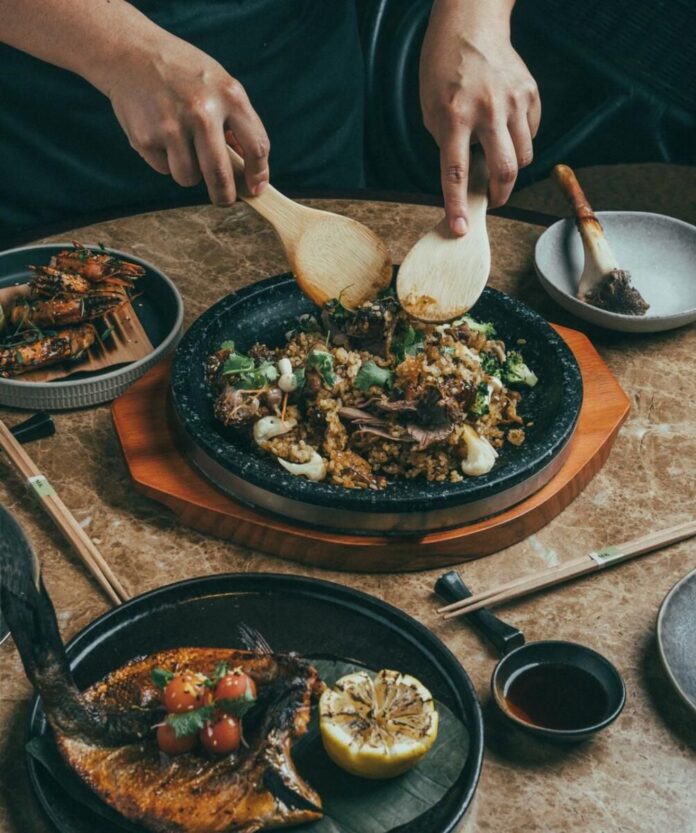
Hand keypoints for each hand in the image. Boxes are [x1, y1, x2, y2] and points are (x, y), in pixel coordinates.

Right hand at [104, 34, 269, 203]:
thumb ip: (236, 123)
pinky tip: (159, 133)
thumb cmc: (183, 73)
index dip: (258, 174)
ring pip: (189, 178)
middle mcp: (202, 112)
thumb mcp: (219, 83)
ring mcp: (171, 127)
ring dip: (189, 172)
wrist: (130, 52)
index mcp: (229, 96)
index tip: (255, 189)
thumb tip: (248, 170)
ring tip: (181, 145)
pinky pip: (164, 169)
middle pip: (221, 176)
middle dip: (225, 196)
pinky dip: (165, 160)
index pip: (257, 147)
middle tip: (224, 199)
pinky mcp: (145, 138)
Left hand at [420, 0, 540, 234]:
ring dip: (510, 169)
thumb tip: (467, 176)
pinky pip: (531, 133)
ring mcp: (513, 101)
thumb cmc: (443, 69)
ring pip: (523, 156)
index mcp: (454, 116)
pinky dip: (519, 141)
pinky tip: (505, 130)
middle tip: (492, 201)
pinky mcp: (530, 94)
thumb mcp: (431, 109)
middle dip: (499, 195)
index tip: (461, 229)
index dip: (457, 205)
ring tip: (496, 159)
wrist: (471, 24)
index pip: (455, 172)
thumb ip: (448, 143)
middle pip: (504, 170)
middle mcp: (487, 110)